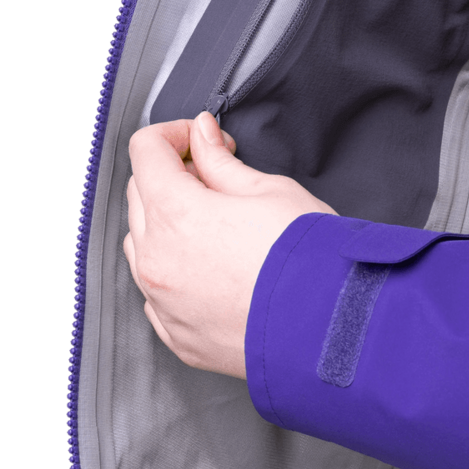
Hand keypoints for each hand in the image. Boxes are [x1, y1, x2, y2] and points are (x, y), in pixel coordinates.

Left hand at [124, 112, 336, 378]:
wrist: (329, 328)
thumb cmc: (308, 256)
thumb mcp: (269, 190)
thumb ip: (221, 161)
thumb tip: (202, 135)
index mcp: (176, 212)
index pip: (146, 150)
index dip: (175, 133)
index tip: (202, 140)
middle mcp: (156, 258)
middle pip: (139, 194)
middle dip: (173, 176)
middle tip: (219, 179)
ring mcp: (161, 302)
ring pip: (141, 245)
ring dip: (167, 225)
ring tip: (219, 228)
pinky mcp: (176, 335)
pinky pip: (157, 293)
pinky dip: (176, 272)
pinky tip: (217, 269)